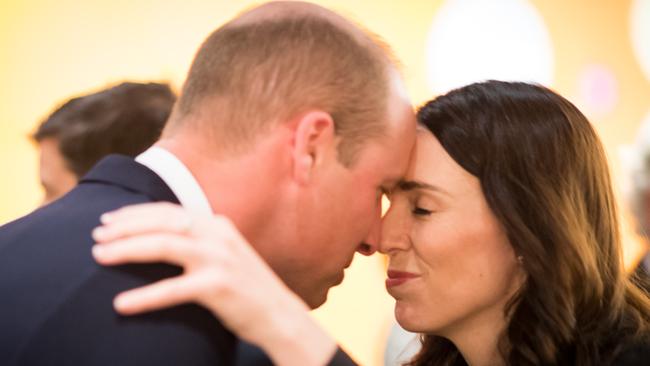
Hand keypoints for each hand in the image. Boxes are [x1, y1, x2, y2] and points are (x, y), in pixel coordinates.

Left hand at [92, 202, 335, 365]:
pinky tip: (121, 304)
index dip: (136, 213)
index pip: (169, 211)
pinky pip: (173, 289)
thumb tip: (160, 237)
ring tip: (97, 256)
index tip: (109, 220)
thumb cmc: (246, 288)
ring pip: (164, 246)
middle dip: (124, 227)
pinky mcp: (219, 286)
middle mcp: (218, 235)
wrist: (279, 315)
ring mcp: (220, 259)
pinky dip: (144, 297)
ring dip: (127, 249)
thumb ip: (199, 242)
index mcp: (217, 225)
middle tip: (96, 236)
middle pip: (162, 223)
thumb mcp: (225, 255)